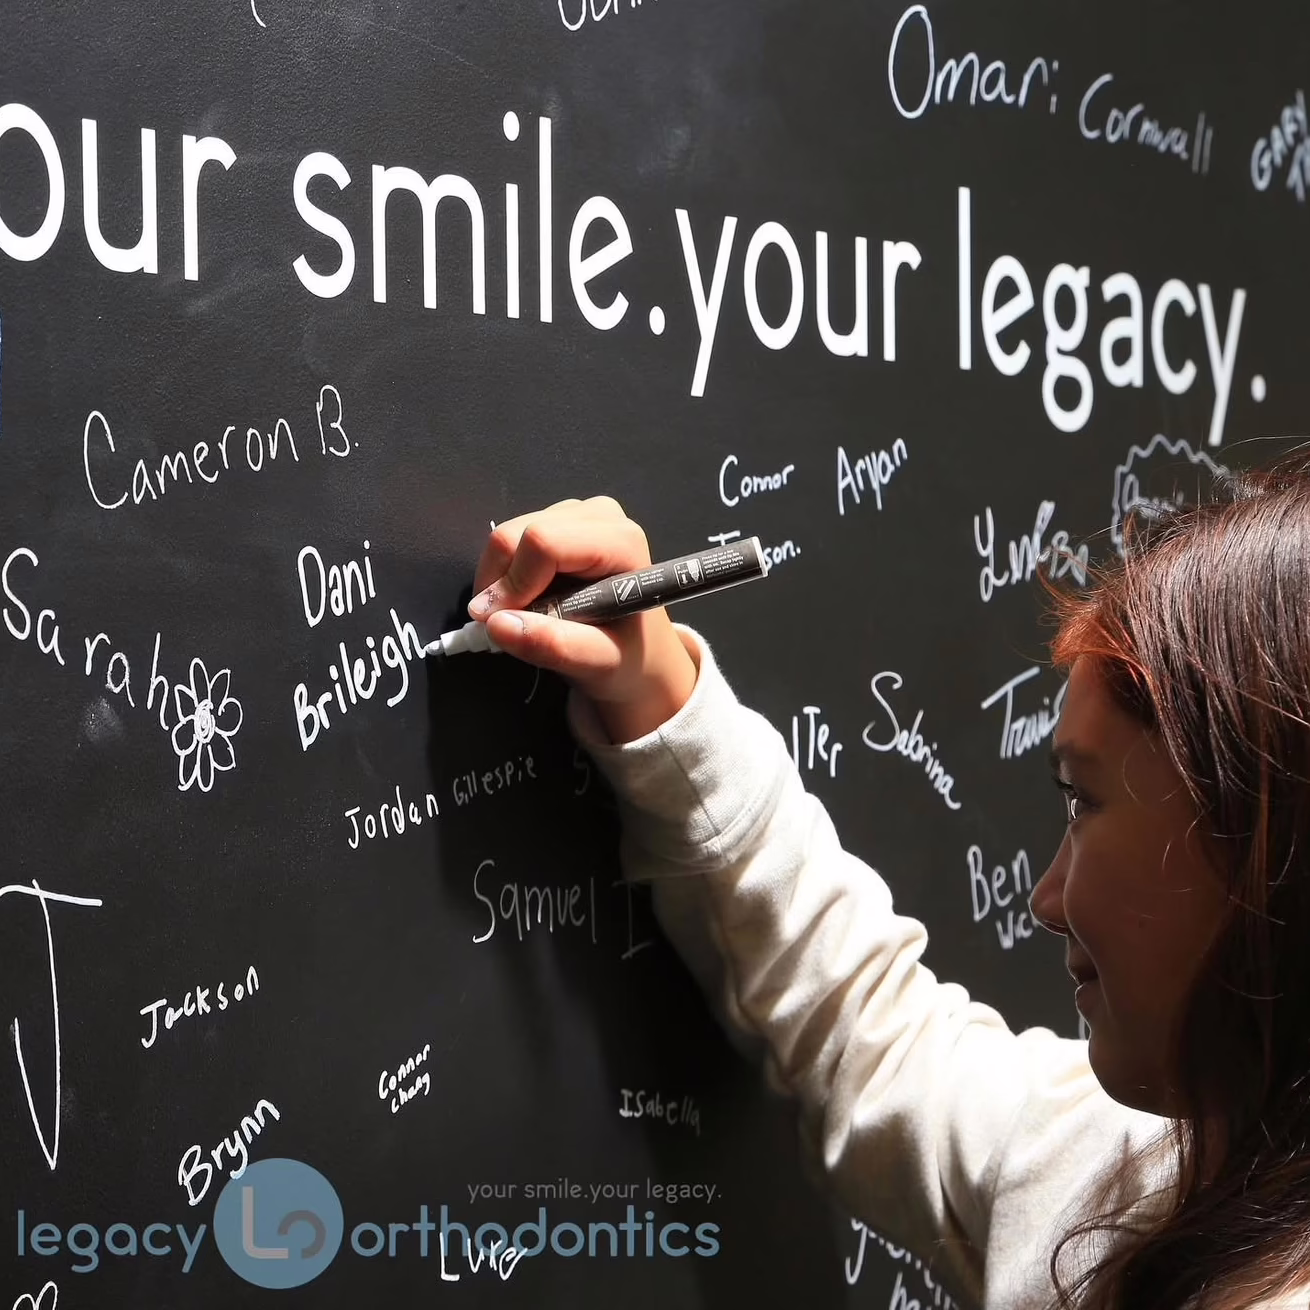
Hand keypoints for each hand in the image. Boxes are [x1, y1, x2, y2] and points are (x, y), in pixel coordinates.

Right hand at [468, 497, 698, 742]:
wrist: (640, 652)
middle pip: (515, 534)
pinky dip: (505, 576)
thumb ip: (555, 645)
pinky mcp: (556, 520)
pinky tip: (530, 599)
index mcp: (620, 540)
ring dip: (501, 583)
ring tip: (527, 616)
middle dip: (500, 584)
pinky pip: (508, 542)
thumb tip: (496, 624)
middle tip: (510, 624)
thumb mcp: (599, 662)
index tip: (502, 623)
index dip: (513, 583)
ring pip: (505, 537)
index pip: (543, 542)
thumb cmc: (628, 657)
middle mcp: (597, 515)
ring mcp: (575, 513)